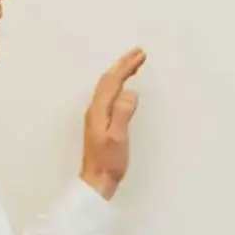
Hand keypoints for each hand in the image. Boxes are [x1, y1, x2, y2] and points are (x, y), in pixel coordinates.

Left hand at [78, 46, 146, 198]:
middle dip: (123, 64)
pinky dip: (117, 84)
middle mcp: (94, 109)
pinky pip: (108, 95)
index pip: (112, 81)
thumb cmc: (108, 162)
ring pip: (107, 86)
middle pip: (108, 80)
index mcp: (98, 110)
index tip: (140, 55)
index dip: (126, 66)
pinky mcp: (99, 123)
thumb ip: (122, 114)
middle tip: (138, 53)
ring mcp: (95, 116)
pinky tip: (123, 88)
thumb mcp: (118, 138)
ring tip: (132, 64)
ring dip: (119, 72)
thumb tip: (129, 93)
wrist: (96, 181)